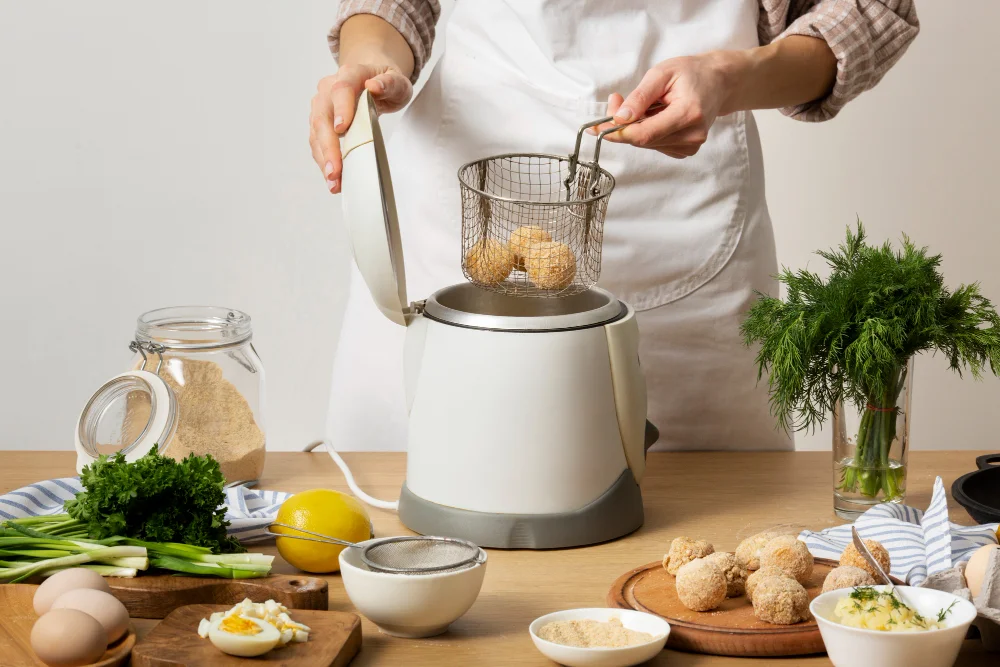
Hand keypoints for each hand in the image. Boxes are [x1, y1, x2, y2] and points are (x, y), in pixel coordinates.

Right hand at [310, 64, 411, 192]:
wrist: (372, 81)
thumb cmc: (385, 83)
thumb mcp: (397, 81)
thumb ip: (389, 83)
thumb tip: (374, 87)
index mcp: (350, 75)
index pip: (341, 89)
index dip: (340, 108)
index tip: (341, 128)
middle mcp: (329, 89)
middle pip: (323, 117)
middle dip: (328, 146)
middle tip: (335, 170)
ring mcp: (322, 106)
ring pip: (316, 133)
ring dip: (324, 159)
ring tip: (334, 181)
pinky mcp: (320, 123)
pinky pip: (318, 143)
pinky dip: (325, 161)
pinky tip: (333, 178)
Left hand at [594, 52, 737, 158]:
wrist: (718, 81)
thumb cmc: (691, 73)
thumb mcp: (662, 73)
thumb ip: (640, 97)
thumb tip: (620, 117)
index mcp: (688, 113)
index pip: (644, 134)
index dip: (618, 132)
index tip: (597, 126)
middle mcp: (692, 134)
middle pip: (643, 141)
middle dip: (623, 125)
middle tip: (616, 101)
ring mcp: (691, 145)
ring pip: (647, 144)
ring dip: (636, 127)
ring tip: (646, 104)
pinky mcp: (687, 149)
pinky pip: (656, 145)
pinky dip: (648, 132)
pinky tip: (657, 116)